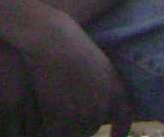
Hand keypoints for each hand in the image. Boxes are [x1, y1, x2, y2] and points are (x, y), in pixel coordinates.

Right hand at [14, 11, 132, 136]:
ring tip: (49, 126)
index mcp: (114, 87)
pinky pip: (54, 133)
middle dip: (79, 129)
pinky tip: (39, 129)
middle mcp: (103, 102)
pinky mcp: (63, 115)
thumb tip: (93, 100)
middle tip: (64, 122)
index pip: (124, 118)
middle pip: (92, 128)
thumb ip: (100, 83)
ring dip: (61, 130)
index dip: (120, 131)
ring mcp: (84, 110)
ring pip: (73, 133)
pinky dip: (45, 132)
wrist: (49, 37)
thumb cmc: (66, 40)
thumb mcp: (95, 60)